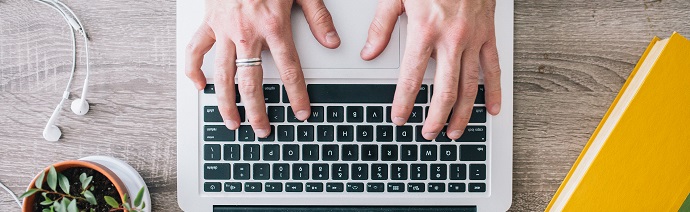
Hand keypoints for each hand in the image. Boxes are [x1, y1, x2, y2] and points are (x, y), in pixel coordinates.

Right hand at [185, 0, 339, 136]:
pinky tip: (199, 86)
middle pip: (251, 82)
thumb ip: (318, 17)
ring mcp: (224, 29)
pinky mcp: (208, 22)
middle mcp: (247, 33)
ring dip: (226, 102)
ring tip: (232, 122)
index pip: (289, 70)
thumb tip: (332, 41)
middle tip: (263, 129)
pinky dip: (194, 69)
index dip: (296, 95)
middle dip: (258, 110)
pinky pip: (195, 50)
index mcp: (273, 26)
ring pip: (222, 74)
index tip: (301, 112)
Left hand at [362, 0, 501, 139]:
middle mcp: (451, 39)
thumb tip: (369, 53)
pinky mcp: (488, 35)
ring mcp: (473, 39)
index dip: (404, 102)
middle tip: (428, 133)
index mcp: (425, 30)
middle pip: (444, 89)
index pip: (411, 78)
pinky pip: (493, 68)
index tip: (399, 118)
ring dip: (462, 112)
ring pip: (469, 85)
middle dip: (435, 116)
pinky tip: (490, 109)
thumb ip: (381, 27)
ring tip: (454, 131)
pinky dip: (493, 91)